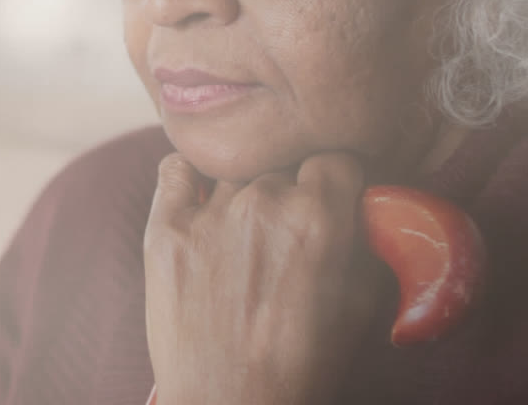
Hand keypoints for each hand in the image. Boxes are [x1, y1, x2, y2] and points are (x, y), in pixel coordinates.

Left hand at [143, 152, 379, 404]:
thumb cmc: (300, 369)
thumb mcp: (359, 307)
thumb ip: (363, 244)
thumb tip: (362, 209)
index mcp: (319, 218)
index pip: (334, 158)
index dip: (336, 179)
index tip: (332, 197)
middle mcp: (264, 204)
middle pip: (282, 164)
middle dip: (289, 189)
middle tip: (287, 228)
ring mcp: (210, 214)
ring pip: (234, 168)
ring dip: (243, 190)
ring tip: (243, 233)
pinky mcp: (164, 229)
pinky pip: (175, 169)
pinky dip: (190, 176)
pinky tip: (201, 199)